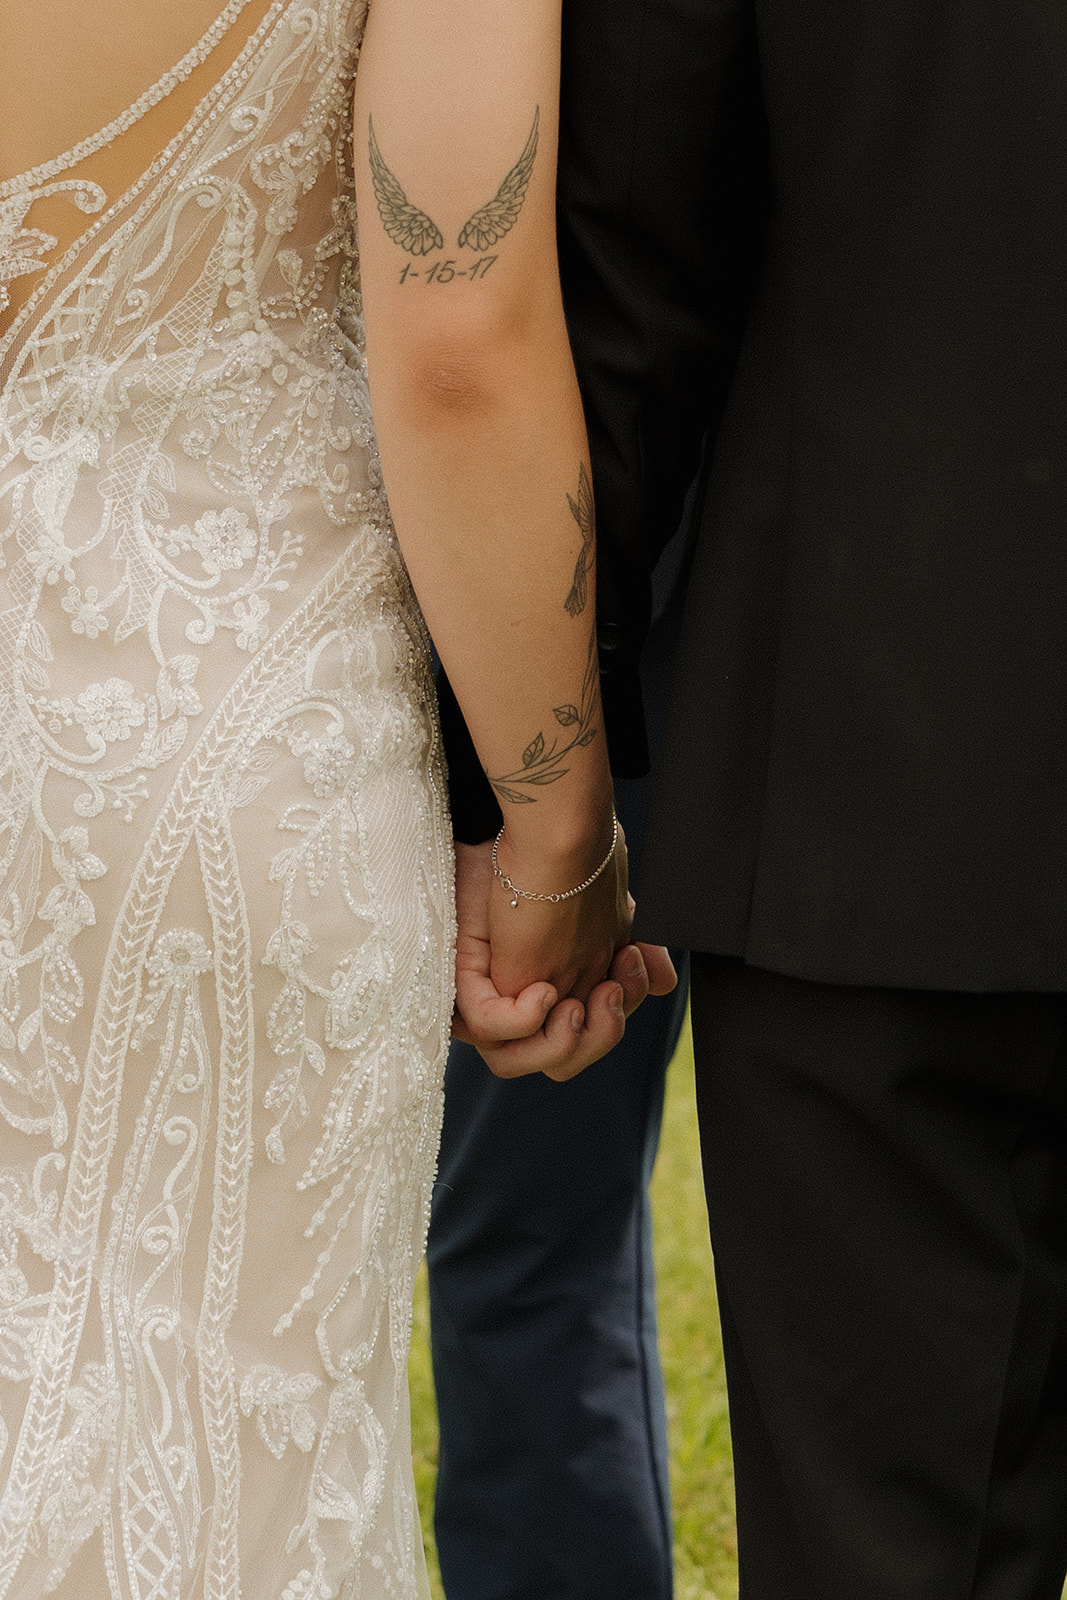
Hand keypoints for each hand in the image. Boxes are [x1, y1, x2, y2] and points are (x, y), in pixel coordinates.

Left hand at [453, 840, 676, 1079]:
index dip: (617, 1016)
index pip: (585, 1036)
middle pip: (559, 1059)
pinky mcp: (472, 976)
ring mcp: (495, 990)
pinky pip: (488, 1028)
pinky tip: (546, 993)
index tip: (633, 965)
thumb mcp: (615, 917)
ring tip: (575, 1004)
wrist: (552, 830)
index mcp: (559, 986)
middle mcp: (525, 995)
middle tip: (609, 991)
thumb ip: (638, 956)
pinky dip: (522, 1021)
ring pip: (513, 1059)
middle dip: (597, 1037)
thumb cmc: (577, 865)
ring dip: (560, 1042)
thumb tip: (662, 983)